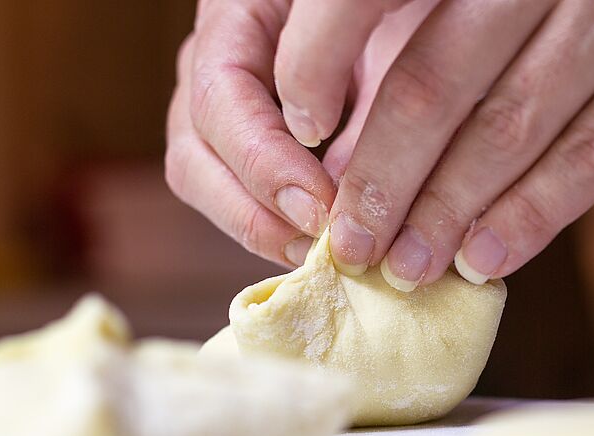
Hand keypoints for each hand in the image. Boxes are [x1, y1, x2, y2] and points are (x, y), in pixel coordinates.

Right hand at [165, 0, 434, 267]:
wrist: (400, 13)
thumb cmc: (401, 10)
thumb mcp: (384, 40)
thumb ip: (358, 107)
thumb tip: (336, 197)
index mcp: (236, 14)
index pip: (219, 100)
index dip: (265, 165)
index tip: (320, 209)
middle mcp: (213, 61)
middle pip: (192, 157)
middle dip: (253, 214)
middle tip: (316, 248)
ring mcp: (221, 106)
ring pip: (202, 183)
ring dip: (258, 228)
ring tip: (316, 253)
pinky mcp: (242, 141)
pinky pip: (234, 194)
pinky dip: (272, 224)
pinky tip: (316, 241)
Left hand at [274, 0, 593, 288]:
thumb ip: (433, 44)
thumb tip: (344, 149)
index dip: (322, 61)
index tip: (300, 132)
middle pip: (436, 81)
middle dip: (384, 176)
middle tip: (349, 242)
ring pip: (509, 128)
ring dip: (446, 212)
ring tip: (404, 267)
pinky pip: (593, 154)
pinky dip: (530, 216)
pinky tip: (482, 261)